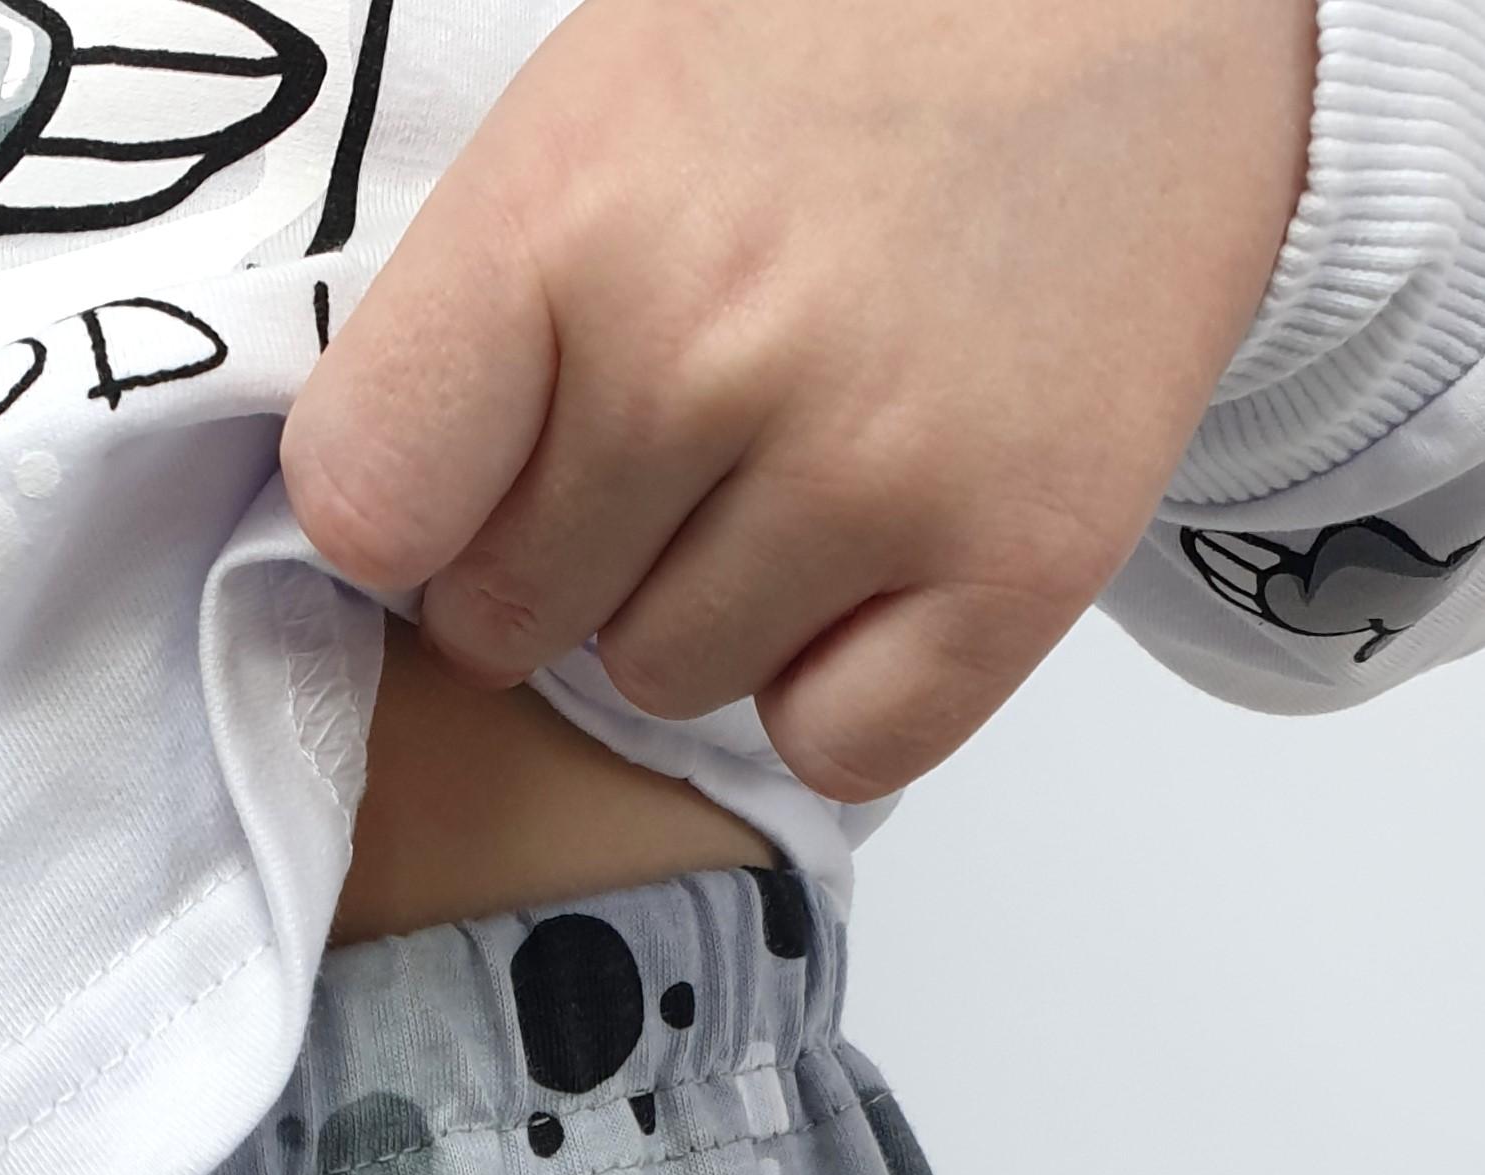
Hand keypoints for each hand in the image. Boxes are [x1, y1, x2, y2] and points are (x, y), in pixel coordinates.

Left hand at [279, 0, 1317, 800]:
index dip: (408, 519)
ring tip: (796, 460)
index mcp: (571, 216)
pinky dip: (845, 685)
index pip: (369, 503)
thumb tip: (378, 527)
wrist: (1156, 2)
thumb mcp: (604, 109)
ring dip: (706, 611)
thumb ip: (475, 319)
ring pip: (666, 685)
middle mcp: (711, 353)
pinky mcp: (1021, 563)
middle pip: (513, 622)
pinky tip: (883, 556)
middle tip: (673, 442)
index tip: (466, 481)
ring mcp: (874, 470)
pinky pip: (838, 748)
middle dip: (560, 560)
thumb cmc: (850, 50)